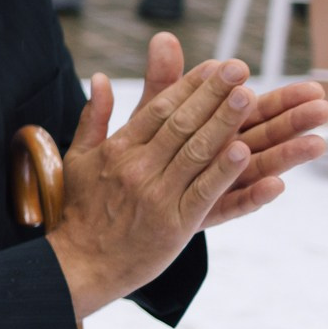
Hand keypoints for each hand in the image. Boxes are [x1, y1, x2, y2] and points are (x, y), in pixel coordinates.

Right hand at [48, 37, 326, 316]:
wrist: (81, 263)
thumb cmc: (81, 209)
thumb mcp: (78, 158)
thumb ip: (94, 117)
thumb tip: (101, 78)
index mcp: (118, 149)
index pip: (159, 109)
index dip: (189, 85)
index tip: (215, 65)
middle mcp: (138, 167)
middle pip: (181, 123)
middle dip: (213, 93)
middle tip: (239, 68)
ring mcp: (157, 195)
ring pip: (197, 152)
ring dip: (225, 122)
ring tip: (249, 96)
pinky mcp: (174, 224)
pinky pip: (204, 193)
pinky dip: (224, 172)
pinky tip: (243, 151)